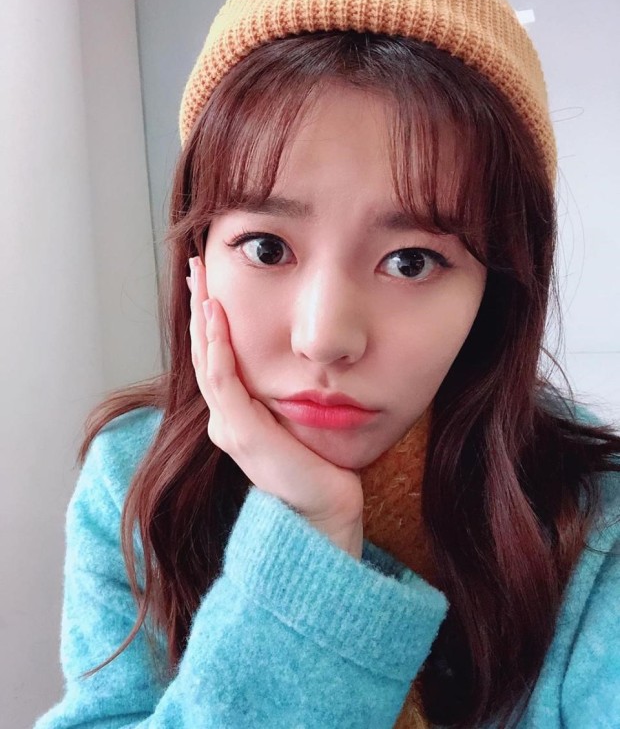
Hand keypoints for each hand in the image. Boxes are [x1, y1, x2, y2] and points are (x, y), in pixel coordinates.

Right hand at [187, 257, 363, 558]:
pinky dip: (218, 349)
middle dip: (200, 307)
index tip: (211, 282)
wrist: (327, 511)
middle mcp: (225, 420)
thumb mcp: (299, 419)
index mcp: (237, 415)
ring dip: (204, 321)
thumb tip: (301, 359)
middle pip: (204, 354)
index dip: (210, 319)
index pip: (216, 357)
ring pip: (208, 363)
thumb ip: (287, 394)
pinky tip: (217, 319)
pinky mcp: (243, 435)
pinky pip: (225, 383)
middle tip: (197, 266)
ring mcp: (230, 428)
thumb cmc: (320, 467)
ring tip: (203, 284)